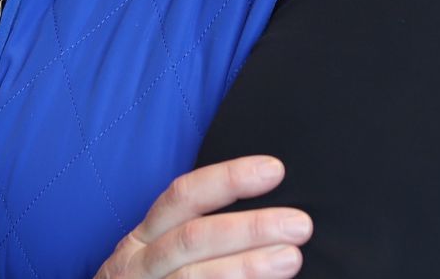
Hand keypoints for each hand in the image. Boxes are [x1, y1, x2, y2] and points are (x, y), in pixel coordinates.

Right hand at [94, 155, 311, 278]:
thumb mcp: (160, 255)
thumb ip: (203, 236)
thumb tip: (268, 216)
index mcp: (144, 237)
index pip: (184, 196)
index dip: (229, 179)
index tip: (274, 170)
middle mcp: (140, 263)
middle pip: (194, 238)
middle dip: (249, 228)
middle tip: (299, 224)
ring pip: (194, 276)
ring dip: (246, 267)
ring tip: (291, 259)